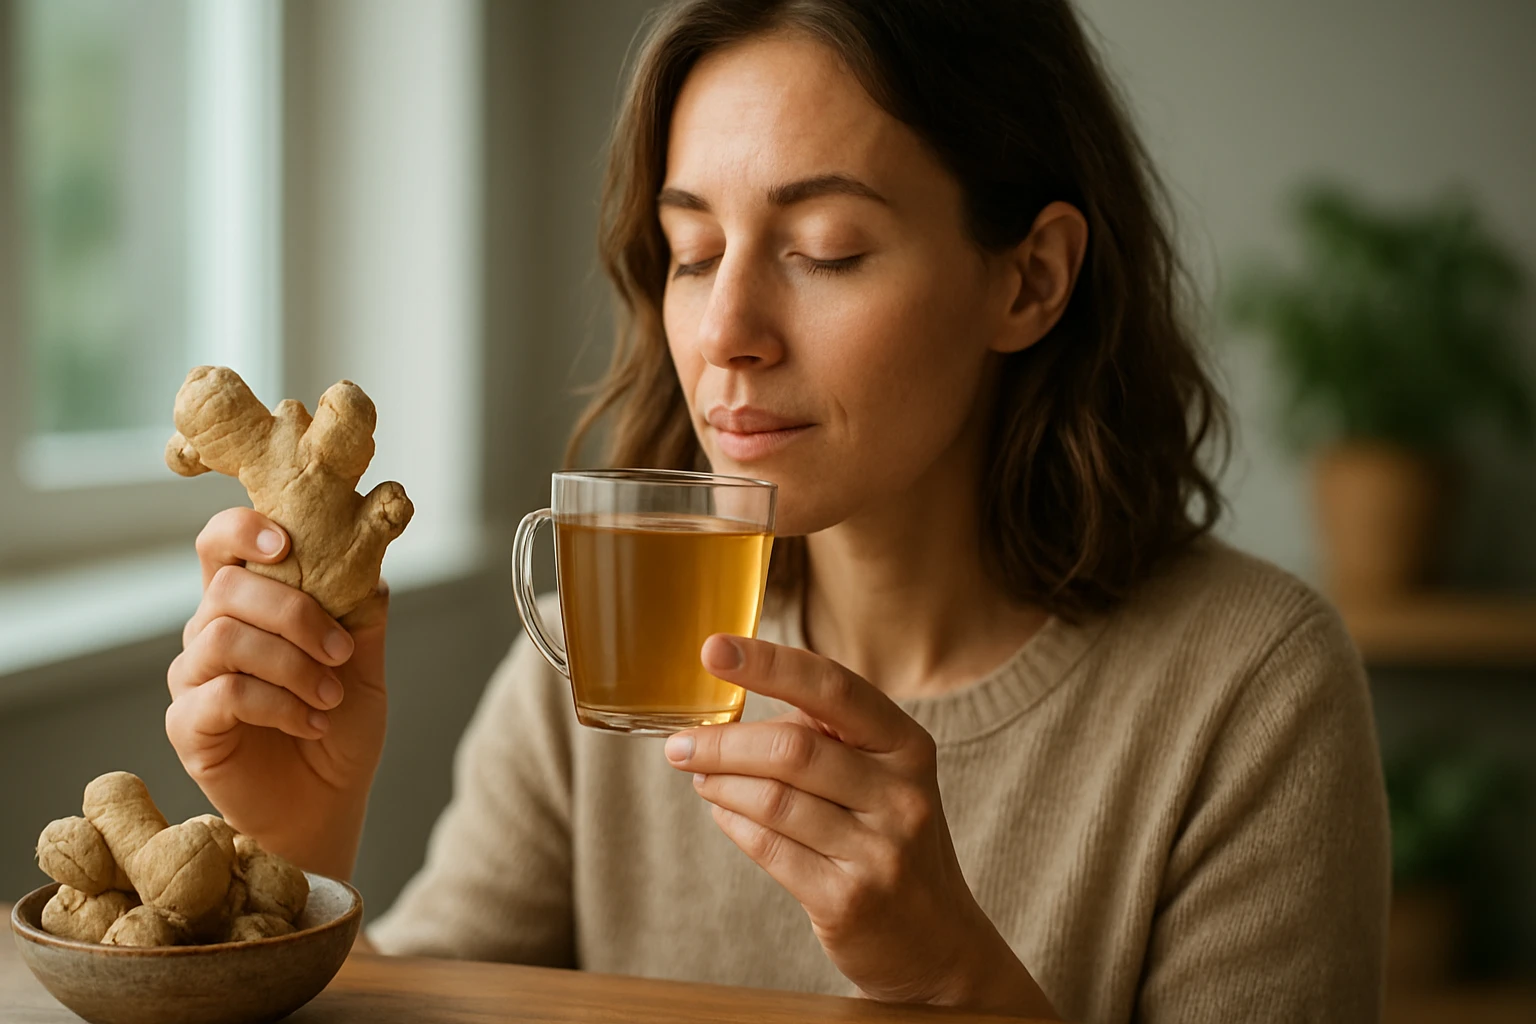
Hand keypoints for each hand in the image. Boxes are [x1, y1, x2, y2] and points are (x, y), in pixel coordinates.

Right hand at [165, 508, 389, 878]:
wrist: (329, 801)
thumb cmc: (340, 725)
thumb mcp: (365, 664)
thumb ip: (361, 612)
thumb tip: (369, 560)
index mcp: (249, 605)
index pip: (221, 544)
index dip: (242, 529)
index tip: (286, 543)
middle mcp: (211, 633)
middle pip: (227, 587)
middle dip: (294, 612)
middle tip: (341, 651)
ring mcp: (194, 679)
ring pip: (225, 637)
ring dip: (292, 664)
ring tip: (331, 698)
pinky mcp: (188, 726)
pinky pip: (222, 694)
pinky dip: (278, 704)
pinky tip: (312, 723)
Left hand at [662, 635, 1056, 1017]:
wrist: (939, 944)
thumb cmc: (893, 841)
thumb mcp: (884, 778)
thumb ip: (828, 740)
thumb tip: (737, 710)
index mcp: (908, 746)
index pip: (832, 687)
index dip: (769, 664)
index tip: (713, 649)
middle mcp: (902, 794)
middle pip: (791, 749)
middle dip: (722, 743)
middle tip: (679, 743)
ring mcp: (879, 850)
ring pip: (772, 799)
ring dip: (719, 783)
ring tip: (697, 776)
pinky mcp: (848, 899)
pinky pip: (769, 848)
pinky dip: (732, 824)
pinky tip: (721, 812)